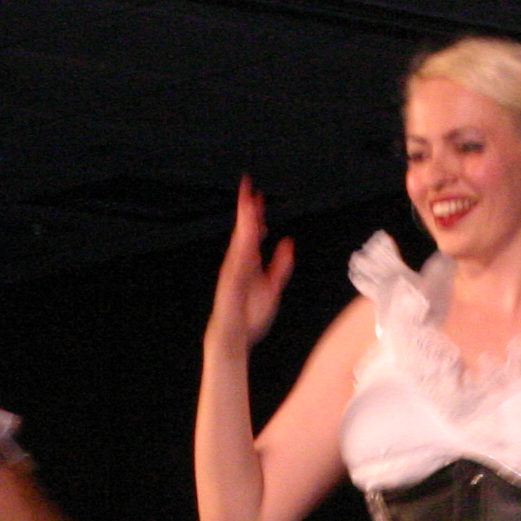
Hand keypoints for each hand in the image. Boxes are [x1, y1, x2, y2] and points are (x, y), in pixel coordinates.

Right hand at [206, 177, 294, 358]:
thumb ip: (280, 265)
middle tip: (248, 186)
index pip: (252, 232)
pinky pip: (238, 257)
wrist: (234, 333)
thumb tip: (288, 243)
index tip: (258, 196)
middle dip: (245, 208)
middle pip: (243, 229)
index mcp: (248, 261)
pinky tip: (247, 231)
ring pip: (240, 238)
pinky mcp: (231, 279)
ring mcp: (233, 268)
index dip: (255, 214)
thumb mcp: (272, 286)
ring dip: (244, 220)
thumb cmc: (250, 313)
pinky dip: (243, 243)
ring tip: (247, 202)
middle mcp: (239, 261)